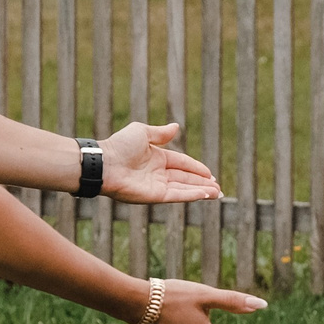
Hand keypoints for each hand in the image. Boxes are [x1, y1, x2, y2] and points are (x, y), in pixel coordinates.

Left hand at [102, 121, 221, 203]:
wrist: (105, 163)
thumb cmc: (120, 145)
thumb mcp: (142, 132)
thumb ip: (160, 133)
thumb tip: (176, 127)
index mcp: (156, 157)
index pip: (182, 163)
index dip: (196, 168)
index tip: (210, 173)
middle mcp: (158, 173)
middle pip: (185, 178)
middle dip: (202, 183)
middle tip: (218, 187)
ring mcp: (156, 186)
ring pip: (184, 189)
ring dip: (201, 191)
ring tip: (217, 193)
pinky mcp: (155, 196)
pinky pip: (177, 195)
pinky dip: (192, 195)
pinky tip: (205, 195)